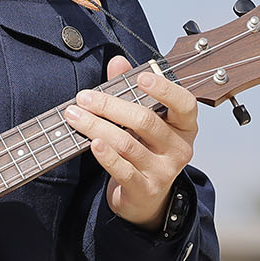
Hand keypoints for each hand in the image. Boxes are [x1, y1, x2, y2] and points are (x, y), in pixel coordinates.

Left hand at [64, 55, 197, 231]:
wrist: (146, 198)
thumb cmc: (145, 150)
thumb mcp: (142, 120)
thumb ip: (130, 89)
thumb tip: (117, 62)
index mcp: (184, 126)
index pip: (184, 104)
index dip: (165, 89)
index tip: (141, 77)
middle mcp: (179, 148)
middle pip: (145, 120)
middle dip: (110, 106)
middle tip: (84, 98)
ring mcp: (164, 171)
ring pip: (127, 143)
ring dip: (96, 127)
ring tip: (75, 116)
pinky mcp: (145, 189)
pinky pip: (123, 170)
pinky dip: (106, 155)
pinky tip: (92, 143)